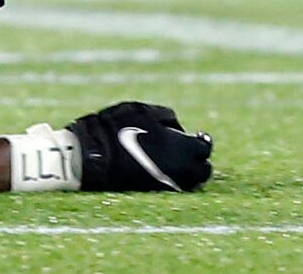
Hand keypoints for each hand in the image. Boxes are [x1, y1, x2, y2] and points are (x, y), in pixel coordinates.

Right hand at [68, 100, 213, 192]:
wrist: (96, 156)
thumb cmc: (120, 128)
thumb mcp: (144, 111)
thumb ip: (167, 118)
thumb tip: (177, 129)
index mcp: (183, 148)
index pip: (205, 148)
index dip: (202, 141)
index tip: (197, 136)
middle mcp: (182, 169)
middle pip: (203, 171)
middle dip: (199, 160)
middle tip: (189, 152)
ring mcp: (168, 183)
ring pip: (190, 183)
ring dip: (189, 173)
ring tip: (178, 162)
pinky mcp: (154, 192)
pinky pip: (174, 188)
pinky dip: (174, 180)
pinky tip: (163, 169)